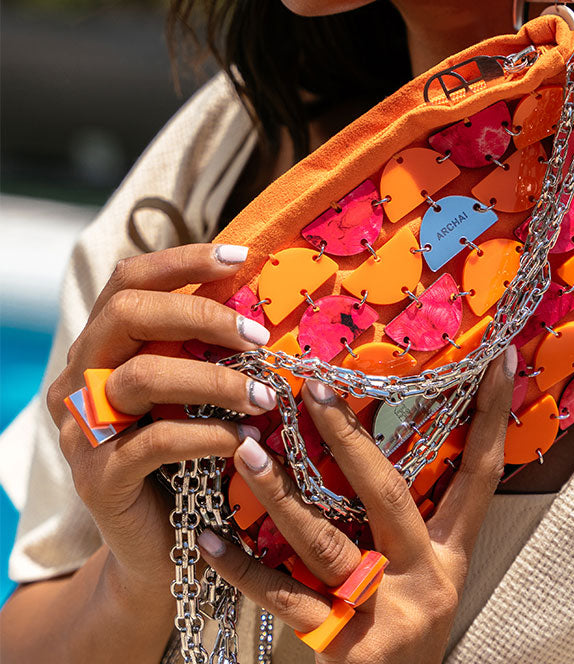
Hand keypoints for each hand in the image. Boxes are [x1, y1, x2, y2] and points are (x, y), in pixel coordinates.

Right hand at [46, 243, 277, 589]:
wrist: (162, 544)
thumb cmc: (188, 455)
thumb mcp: (194, 391)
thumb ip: (203, 347)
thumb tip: (259, 297)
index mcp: (103, 347)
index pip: (130, 282)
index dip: (182, 260)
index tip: (240, 257)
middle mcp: (80, 378)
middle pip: (127, 314)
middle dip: (201, 315)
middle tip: (258, 336)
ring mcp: (82, 429)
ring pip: (142, 377)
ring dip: (216, 380)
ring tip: (266, 398)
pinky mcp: (97, 478)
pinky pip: (155, 442)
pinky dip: (207, 435)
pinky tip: (242, 440)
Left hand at [196, 346, 515, 662]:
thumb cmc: (408, 630)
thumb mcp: (428, 578)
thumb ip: (408, 524)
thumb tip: (368, 450)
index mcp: (451, 555)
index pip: (480, 475)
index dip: (491, 417)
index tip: (496, 361)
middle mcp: (425, 578)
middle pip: (388, 495)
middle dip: (349, 438)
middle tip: (313, 388)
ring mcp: (383, 613)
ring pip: (324, 542)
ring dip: (280, 492)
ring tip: (247, 449)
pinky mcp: (342, 647)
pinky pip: (282, 598)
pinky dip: (242, 567)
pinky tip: (207, 537)